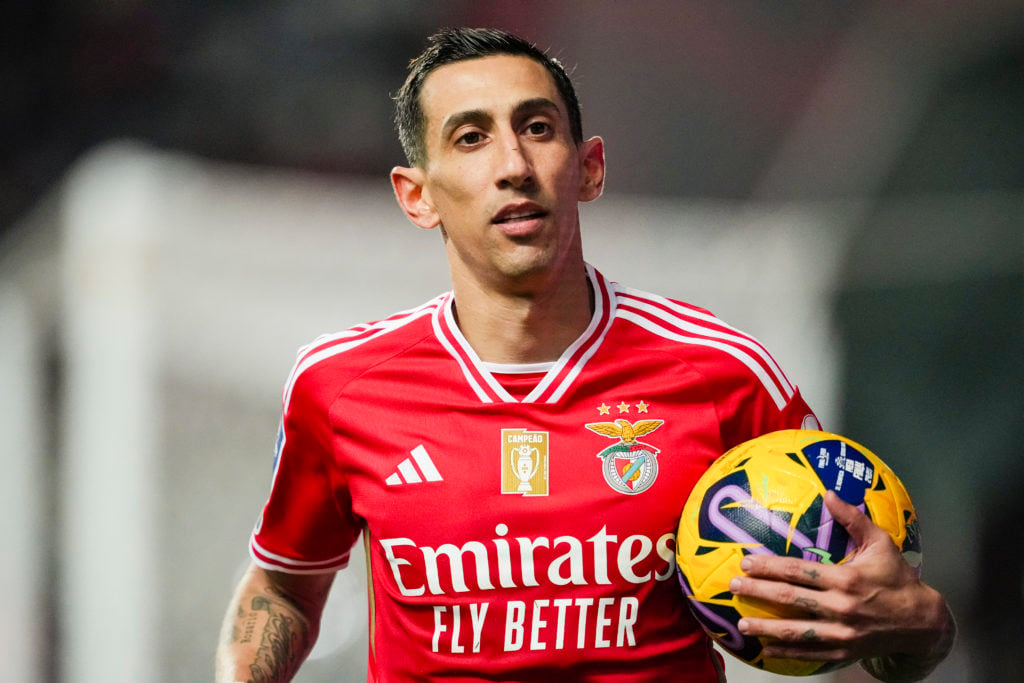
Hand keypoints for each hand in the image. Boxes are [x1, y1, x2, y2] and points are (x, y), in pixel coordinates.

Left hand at [729, 491, 953, 673]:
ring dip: (766, 628)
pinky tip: (768, 649)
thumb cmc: (897, 577)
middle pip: (789, 599)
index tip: (746, 563)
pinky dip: (788, 652)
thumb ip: (853, 518)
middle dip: (757, 593)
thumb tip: (829, 493)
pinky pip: (811, 654)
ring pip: (796, 631)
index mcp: (845, 579)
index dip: (769, 567)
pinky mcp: (844, 652)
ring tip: (741, 625)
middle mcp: (840, 607)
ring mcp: (842, 633)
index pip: (798, 571)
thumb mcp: (881, 543)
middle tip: (733, 587)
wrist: (922, 622)